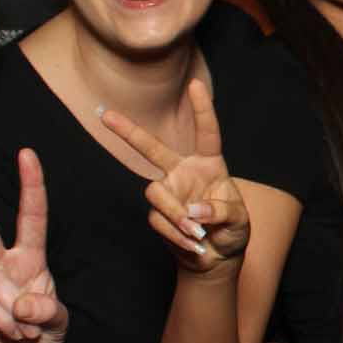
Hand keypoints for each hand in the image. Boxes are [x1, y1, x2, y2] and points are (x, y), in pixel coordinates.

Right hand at [0, 149, 68, 342]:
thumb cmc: (41, 336)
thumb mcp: (60, 323)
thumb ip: (49, 310)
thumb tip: (21, 304)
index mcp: (29, 260)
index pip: (30, 218)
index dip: (31, 187)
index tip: (26, 155)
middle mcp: (2, 266)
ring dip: (17, 313)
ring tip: (24, 330)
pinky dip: (3, 324)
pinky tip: (8, 334)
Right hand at [101, 80, 248, 273]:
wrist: (217, 257)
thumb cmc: (233, 231)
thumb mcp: (238, 220)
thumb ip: (220, 211)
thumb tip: (192, 209)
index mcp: (208, 164)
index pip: (206, 133)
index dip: (201, 110)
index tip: (195, 85)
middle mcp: (182, 172)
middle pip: (152, 148)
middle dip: (128, 131)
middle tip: (104, 114)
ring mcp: (167, 192)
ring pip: (155, 193)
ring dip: (176, 215)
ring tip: (197, 233)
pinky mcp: (157, 214)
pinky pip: (159, 220)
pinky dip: (177, 234)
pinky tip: (193, 243)